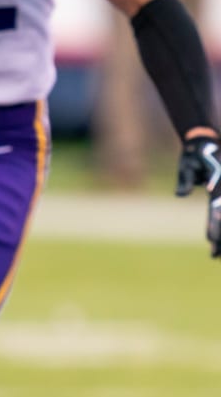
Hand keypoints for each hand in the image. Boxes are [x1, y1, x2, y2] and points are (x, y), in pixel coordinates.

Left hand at [175, 135, 220, 256]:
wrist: (205, 140)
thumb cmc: (195, 153)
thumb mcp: (186, 165)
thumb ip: (184, 180)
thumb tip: (180, 195)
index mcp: (218, 184)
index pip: (218, 207)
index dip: (216, 224)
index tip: (211, 239)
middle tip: (216, 254)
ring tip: (216, 255)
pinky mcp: (219, 194)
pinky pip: (219, 212)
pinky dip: (217, 225)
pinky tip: (214, 245)